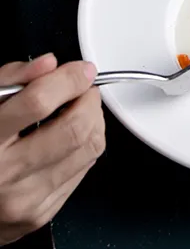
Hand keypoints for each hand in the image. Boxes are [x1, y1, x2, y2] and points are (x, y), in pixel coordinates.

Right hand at [0, 54, 104, 245]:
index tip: (82, 70)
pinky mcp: (40, 214)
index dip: (69, 79)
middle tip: (83, 90)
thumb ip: (12, 79)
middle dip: (89, 100)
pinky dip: (85, 146)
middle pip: (75, 128)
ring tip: (77, 110)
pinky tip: (67, 139)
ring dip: (93, 121)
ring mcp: (24, 199)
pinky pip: (85, 169)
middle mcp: (4, 174)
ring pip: (90, 148)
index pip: (38, 102)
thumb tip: (49, 64)